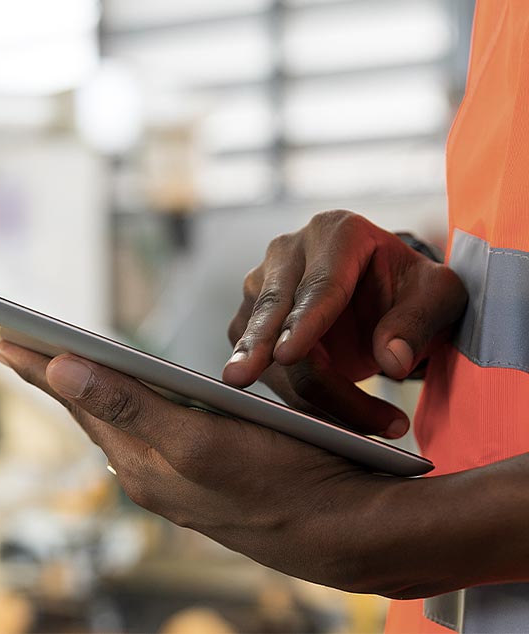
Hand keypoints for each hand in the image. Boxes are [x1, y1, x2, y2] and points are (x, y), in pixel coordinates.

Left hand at [0, 341, 391, 592]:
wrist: (338, 530)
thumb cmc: (277, 480)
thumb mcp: (196, 441)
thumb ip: (127, 406)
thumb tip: (60, 370)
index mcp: (142, 462)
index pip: (78, 402)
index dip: (39, 368)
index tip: (4, 339)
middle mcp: (149, 474)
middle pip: (90, 414)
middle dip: (52, 379)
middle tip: (17, 348)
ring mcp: (173, 479)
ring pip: (115, 426)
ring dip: (85, 394)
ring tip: (58, 370)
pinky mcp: (198, 479)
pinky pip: (144, 438)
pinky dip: (122, 411)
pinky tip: (122, 406)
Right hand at [223, 211, 467, 437]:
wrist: (380, 294)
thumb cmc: (409, 290)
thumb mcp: (438, 296)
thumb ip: (418, 322)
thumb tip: (391, 360)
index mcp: (335, 233)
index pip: (319, 285)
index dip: (304, 322)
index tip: (289, 355)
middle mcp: (287, 253)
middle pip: (274, 312)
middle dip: (258, 350)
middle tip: (239, 379)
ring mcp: (260, 286)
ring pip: (268, 349)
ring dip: (306, 395)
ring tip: (370, 423)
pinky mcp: (248, 319)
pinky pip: (267, 367)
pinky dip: (299, 399)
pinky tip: (337, 413)